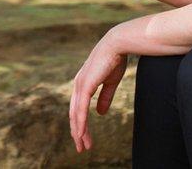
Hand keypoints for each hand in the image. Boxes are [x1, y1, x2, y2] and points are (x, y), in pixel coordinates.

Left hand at [69, 30, 127, 152]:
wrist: (117, 45)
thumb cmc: (114, 60)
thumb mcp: (110, 82)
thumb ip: (104, 98)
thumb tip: (100, 113)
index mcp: (83, 83)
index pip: (78, 108)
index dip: (81, 123)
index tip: (85, 137)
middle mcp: (78, 85)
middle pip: (74, 114)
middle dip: (77, 131)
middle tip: (81, 147)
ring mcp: (80, 86)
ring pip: (76, 115)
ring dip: (78, 131)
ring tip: (82, 146)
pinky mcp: (85, 86)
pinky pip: (80, 109)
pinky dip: (80, 123)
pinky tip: (80, 134)